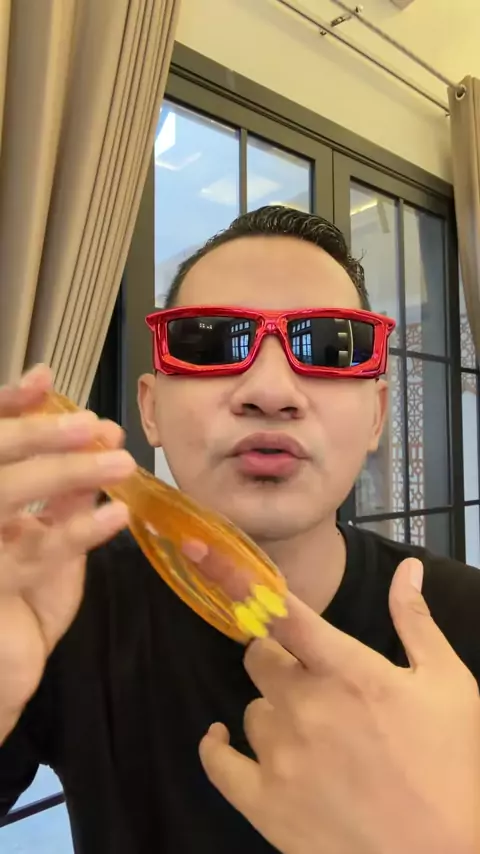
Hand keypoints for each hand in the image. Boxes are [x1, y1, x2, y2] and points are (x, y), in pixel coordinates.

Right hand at [0, 366, 135, 741]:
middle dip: (39, 434)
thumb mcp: (47, 533)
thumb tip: (100, 437)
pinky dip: (78, 532)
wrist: (5, 666)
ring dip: (66, 474)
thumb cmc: (23, 595)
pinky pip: (32, 553)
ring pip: (7, 495)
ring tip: (121, 464)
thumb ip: (65, 490)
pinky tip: (117, 518)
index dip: (8, 405)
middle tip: (93, 424)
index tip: (44, 380)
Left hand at [197, 551, 479, 853]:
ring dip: (272, 710)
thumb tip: (407, 566)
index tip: (202, 550)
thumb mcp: (448, 684)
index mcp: (347, 671)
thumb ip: (415, 619)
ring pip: (251, 709)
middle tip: (309, 677)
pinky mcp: (264, 804)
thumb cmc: (452, 767)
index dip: (238, 578)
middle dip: (279, 657)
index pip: (282, 612)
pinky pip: (218, 762)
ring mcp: (280, 757)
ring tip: (309, 731)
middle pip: (260, 656)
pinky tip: (223, 740)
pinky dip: (218, 747)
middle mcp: (304, 706)